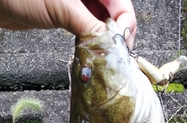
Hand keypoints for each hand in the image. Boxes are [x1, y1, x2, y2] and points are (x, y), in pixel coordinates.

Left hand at [0, 0, 136, 48]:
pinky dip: (92, 37)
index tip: (123, 43)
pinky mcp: (67, 10)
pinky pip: (88, 24)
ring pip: (102, 18)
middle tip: (116, 53)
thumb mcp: (61, 8)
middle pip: (114, 9)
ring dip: (105, 37)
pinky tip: (92, 48)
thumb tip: (110, 45)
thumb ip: (90, 26)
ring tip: (104, 53)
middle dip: (117, 31)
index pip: (120, 0)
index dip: (125, 22)